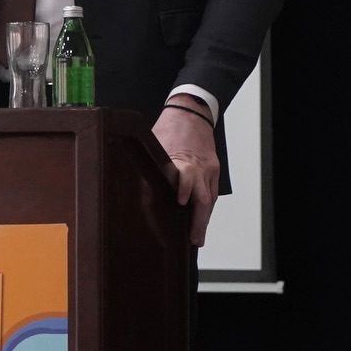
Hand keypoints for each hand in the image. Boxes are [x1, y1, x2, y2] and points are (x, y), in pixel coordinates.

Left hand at [152, 96, 219, 247]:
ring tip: (197, 237)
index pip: (186, 176)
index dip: (184, 187)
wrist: (192, 111)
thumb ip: (151, 163)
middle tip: (194, 238)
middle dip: (199, 219)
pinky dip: (207, 207)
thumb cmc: (170, 127)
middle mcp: (200, 166)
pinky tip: (201, 221)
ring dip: (204, 219)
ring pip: (209, 198)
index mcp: (184, 158)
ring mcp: (209, 169)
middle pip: (203, 196)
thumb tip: (136, 184)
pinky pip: (212, 192)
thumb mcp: (155, 143)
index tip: (180, 201)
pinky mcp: (213, 170)